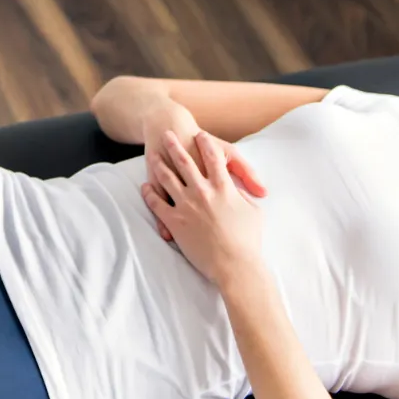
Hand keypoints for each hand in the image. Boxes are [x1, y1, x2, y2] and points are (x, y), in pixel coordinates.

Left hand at [142, 128, 267, 285]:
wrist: (234, 265)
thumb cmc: (248, 240)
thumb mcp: (253, 212)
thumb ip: (243, 196)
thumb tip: (237, 189)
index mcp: (223, 187)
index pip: (212, 157)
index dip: (205, 143)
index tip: (199, 133)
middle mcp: (203, 191)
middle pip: (185, 161)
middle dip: (175, 144)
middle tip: (167, 133)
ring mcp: (186, 205)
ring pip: (167, 178)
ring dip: (159, 163)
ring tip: (152, 153)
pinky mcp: (174, 221)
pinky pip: (157, 203)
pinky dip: (149, 193)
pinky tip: (144, 187)